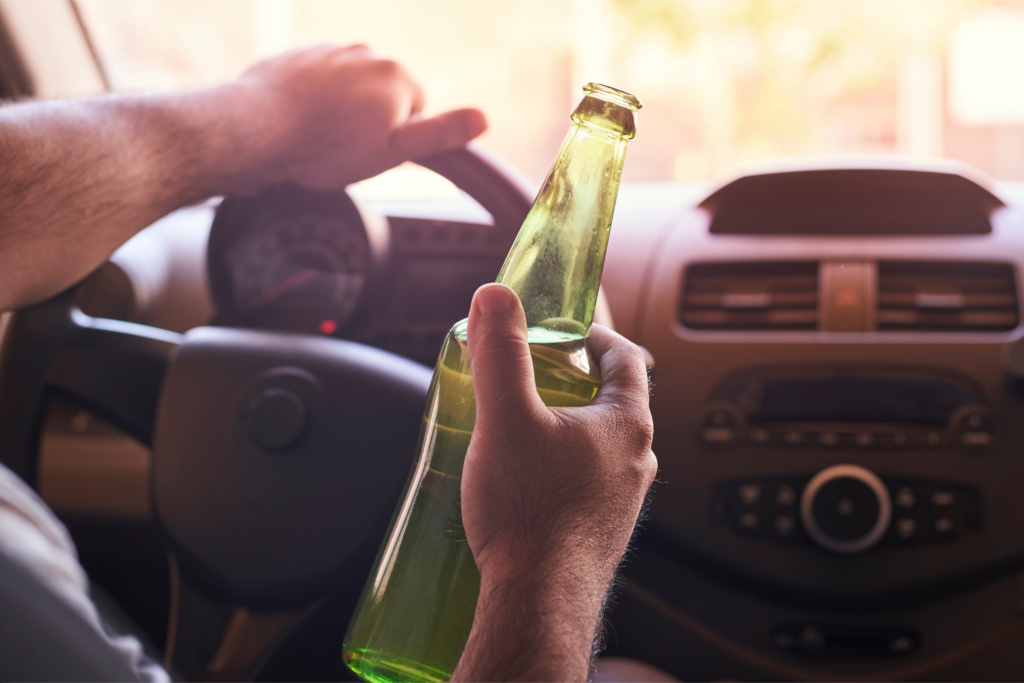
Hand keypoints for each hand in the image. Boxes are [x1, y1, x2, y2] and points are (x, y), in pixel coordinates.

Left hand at [230, 44, 486, 190]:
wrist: (259, 127)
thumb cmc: (327, 146)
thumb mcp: (393, 152)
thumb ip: (440, 134)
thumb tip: (484, 119)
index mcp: (397, 76)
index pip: (417, 110)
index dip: (399, 138)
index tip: (375, 152)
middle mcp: (367, 53)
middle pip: (383, 95)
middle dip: (371, 120)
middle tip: (346, 149)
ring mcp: (330, 51)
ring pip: (350, 87)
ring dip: (341, 108)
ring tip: (320, 137)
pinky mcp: (297, 56)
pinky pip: (317, 81)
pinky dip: (313, 99)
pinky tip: (299, 123)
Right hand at [454, 284, 656, 682]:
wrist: (537, 602)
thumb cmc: (530, 512)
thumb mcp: (506, 418)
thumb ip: (500, 353)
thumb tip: (496, 297)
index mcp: (627, 424)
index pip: (627, 358)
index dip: (595, 335)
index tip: (564, 330)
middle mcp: (636, 460)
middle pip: (610, 400)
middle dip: (569, 381)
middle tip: (527, 375)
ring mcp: (622, 498)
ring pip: (597, 444)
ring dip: (563, 426)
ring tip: (517, 425)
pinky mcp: (600, 528)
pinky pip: (586, 481)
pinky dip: (559, 466)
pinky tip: (521, 479)